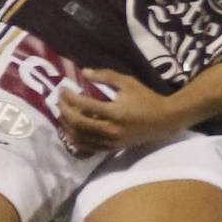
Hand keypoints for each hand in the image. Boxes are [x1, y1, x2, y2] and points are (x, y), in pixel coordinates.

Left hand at [57, 71, 185, 154]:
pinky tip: (69, 131)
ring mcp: (111, 142)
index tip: (63, 89)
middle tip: (57, 101)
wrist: (164, 120)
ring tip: (60, 114)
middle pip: (78, 123)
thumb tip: (83, 72)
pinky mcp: (112, 148)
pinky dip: (76, 140)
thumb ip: (105, 76)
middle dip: (64, 111)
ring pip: (80, 138)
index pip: (84, 106)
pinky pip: (89, 147)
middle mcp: (111, 129)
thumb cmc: (146, 98)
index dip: (69, 97)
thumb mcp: (128, 82)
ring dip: (66, 126)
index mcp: (115, 112)